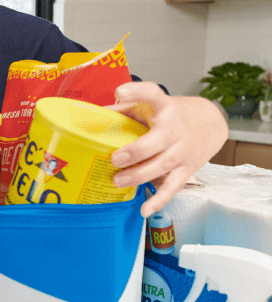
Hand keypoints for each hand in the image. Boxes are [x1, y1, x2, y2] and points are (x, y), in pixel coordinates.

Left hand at [105, 82, 227, 217]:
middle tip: (115, 158)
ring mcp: (182, 151)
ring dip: (139, 175)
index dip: (137, 92)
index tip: (121, 91)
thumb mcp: (150, 105)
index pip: (153, 94)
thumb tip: (91, 115)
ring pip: (162, 166)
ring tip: (117, 180)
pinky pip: (172, 187)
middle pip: (158, 141)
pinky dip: (159, 200)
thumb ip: (124, 109)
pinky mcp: (186, 170)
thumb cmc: (172, 115)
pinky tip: (144, 210)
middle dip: (136, 151)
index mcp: (164, 107)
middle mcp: (175, 129)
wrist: (210, 124)